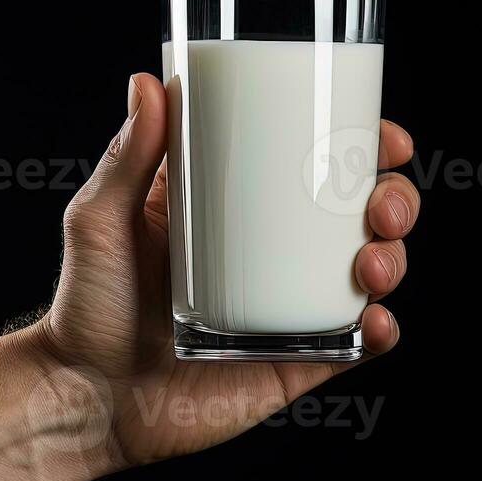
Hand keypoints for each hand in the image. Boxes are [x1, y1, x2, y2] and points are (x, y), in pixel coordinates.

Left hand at [36, 73, 419, 469]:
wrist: (87, 398)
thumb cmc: (87, 306)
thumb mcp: (102, 220)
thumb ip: (127, 157)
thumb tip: (148, 82)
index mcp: (239, 209)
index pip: (316, 167)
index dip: (364, 148)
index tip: (383, 137)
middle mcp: (274, 255)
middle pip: (360, 215)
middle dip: (394, 201)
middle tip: (381, 208)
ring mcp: (290, 308)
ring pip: (371, 272)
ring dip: (393, 259)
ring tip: (369, 266)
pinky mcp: (296, 361)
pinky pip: (358, 345)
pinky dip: (382, 331)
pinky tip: (376, 321)